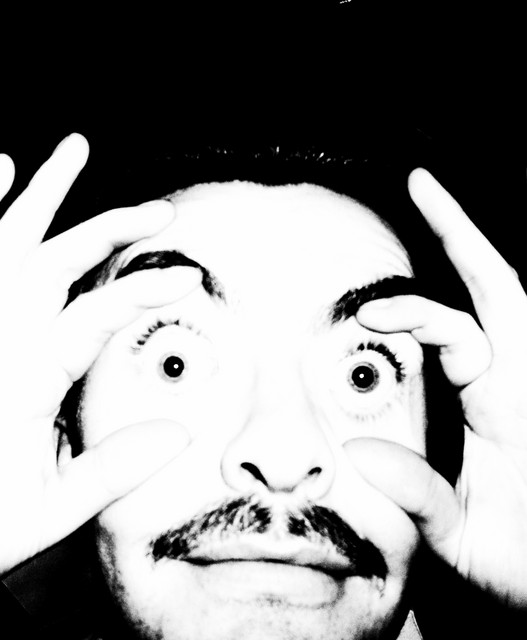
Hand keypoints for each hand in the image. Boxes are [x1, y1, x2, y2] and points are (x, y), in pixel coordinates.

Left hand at [0, 135, 199, 577]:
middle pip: (50, 263)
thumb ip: (110, 470)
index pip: (93, 319)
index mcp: (18, 383)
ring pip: (3, 242)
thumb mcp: (44, 512)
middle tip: (156, 210)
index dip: (145, 292)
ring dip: (37, 194)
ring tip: (69, 149)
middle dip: (108, 229)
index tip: (188, 278)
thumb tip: (176, 432)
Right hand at [347, 169, 526, 607]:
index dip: (416, 312)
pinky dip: (463, 295)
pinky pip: (483, 332)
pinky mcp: (502, 396)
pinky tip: (433, 288)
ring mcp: (512, 386)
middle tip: (423, 184)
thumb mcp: (470, 542)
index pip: (464, 333)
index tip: (369, 312)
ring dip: (467, 253)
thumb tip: (361, 452)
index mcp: (510, 409)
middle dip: (460, 232)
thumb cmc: (523, 563)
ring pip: (497, 302)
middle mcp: (516, 385)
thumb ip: (424, 498)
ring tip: (431, 209)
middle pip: (498, 288)